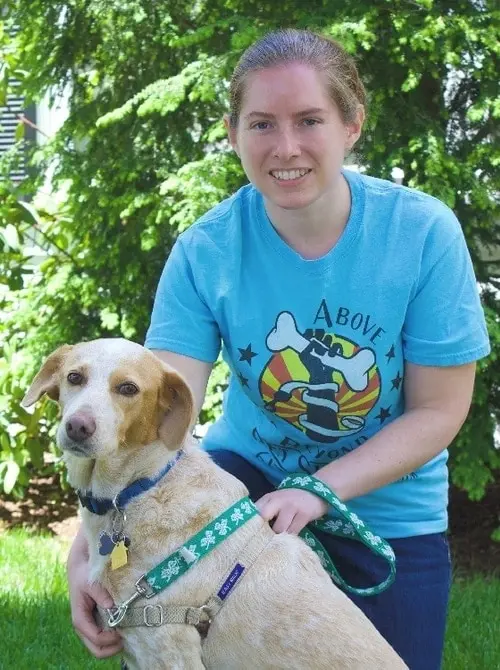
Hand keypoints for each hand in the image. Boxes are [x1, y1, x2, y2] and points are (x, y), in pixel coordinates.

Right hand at [67, 537, 122, 657]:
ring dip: (114, 645)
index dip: (110, 639)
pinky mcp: (95, 622)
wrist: (80, 569)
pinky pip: (103, 637)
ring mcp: (89, 626)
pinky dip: (113, 638)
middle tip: (127, 639)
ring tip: (127, 634)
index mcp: (80, 619)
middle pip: (97, 650)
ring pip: (100, 647)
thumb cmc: (84, 576)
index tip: (123, 631)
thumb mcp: (90, 582)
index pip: (96, 638)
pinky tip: (124, 628)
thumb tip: (111, 606)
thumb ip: (100, 594)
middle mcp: (83, 627)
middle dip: (112, 648)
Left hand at [255, 488, 327, 533]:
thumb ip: (264, 511)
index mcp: (268, 498)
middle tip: (265, 540)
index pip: (254, 510)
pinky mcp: (304, 514)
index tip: (249, 536)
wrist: (315, 492)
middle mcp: (278, 500)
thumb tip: (251, 529)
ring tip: (280, 540)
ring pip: (279, 528)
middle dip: (263, 530)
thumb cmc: (291, 501)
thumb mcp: (276, 502)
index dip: (250, 524)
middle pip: (263, 516)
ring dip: (279, 537)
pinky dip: (290, 538)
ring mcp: (291, 506)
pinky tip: (290, 539)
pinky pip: (293, 532)